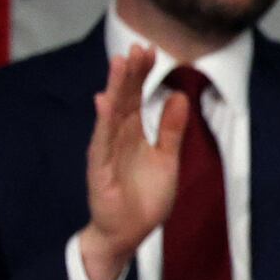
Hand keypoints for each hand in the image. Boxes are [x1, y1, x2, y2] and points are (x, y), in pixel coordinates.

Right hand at [79, 44, 189, 279]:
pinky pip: (102, 141)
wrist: (129, 232)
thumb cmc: (145, 197)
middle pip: (123, 98)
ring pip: (111, 114)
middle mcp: (118, 136)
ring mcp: (107, 151)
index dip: (143, 74)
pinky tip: (105, 101)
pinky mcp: (100, 168)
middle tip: (138, 47)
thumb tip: (179, 96)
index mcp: (134, 132)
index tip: (151, 50)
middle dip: (130, 73)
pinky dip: (104, 122)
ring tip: (120, 62)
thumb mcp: (167, 159)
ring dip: (115, 88)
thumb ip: (171, 130)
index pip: (137, 96)